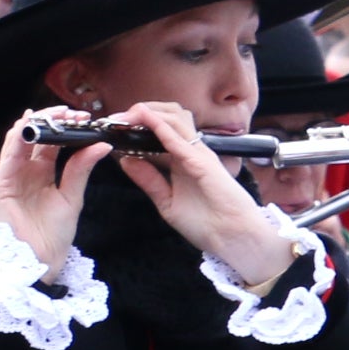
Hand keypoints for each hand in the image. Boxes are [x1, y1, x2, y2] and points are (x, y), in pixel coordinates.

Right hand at [0, 108, 110, 282]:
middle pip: (34, 137)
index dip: (66, 127)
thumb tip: (101, 145)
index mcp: (40, 173)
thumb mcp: (72, 198)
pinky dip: (19, 138)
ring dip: (38, 124)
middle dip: (53, 120)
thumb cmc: (53, 236)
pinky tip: (31, 125)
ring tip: (58, 114)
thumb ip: (81, 170)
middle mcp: (23, 171)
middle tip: (74, 112)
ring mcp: (9, 177)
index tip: (86, 117)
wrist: (38, 264)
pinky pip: (8, 156)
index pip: (51, 142)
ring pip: (19, 140)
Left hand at [108, 101, 296, 287]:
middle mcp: (192, 153)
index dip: (139, 122)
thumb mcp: (167, 202)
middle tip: (117, 117)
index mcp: (183, 161)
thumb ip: (148, 180)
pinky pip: (180, 141)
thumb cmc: (207, 224)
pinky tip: (145, 120)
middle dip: (143, 110)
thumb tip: (125, 160)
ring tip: (127, 115)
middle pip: (170, 115)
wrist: (233, 239)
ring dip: (150, 113)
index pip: (162, 129)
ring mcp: (200, 156)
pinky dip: (161, 127)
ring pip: (176, 119)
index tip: (114, 126)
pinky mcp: (204, 164)